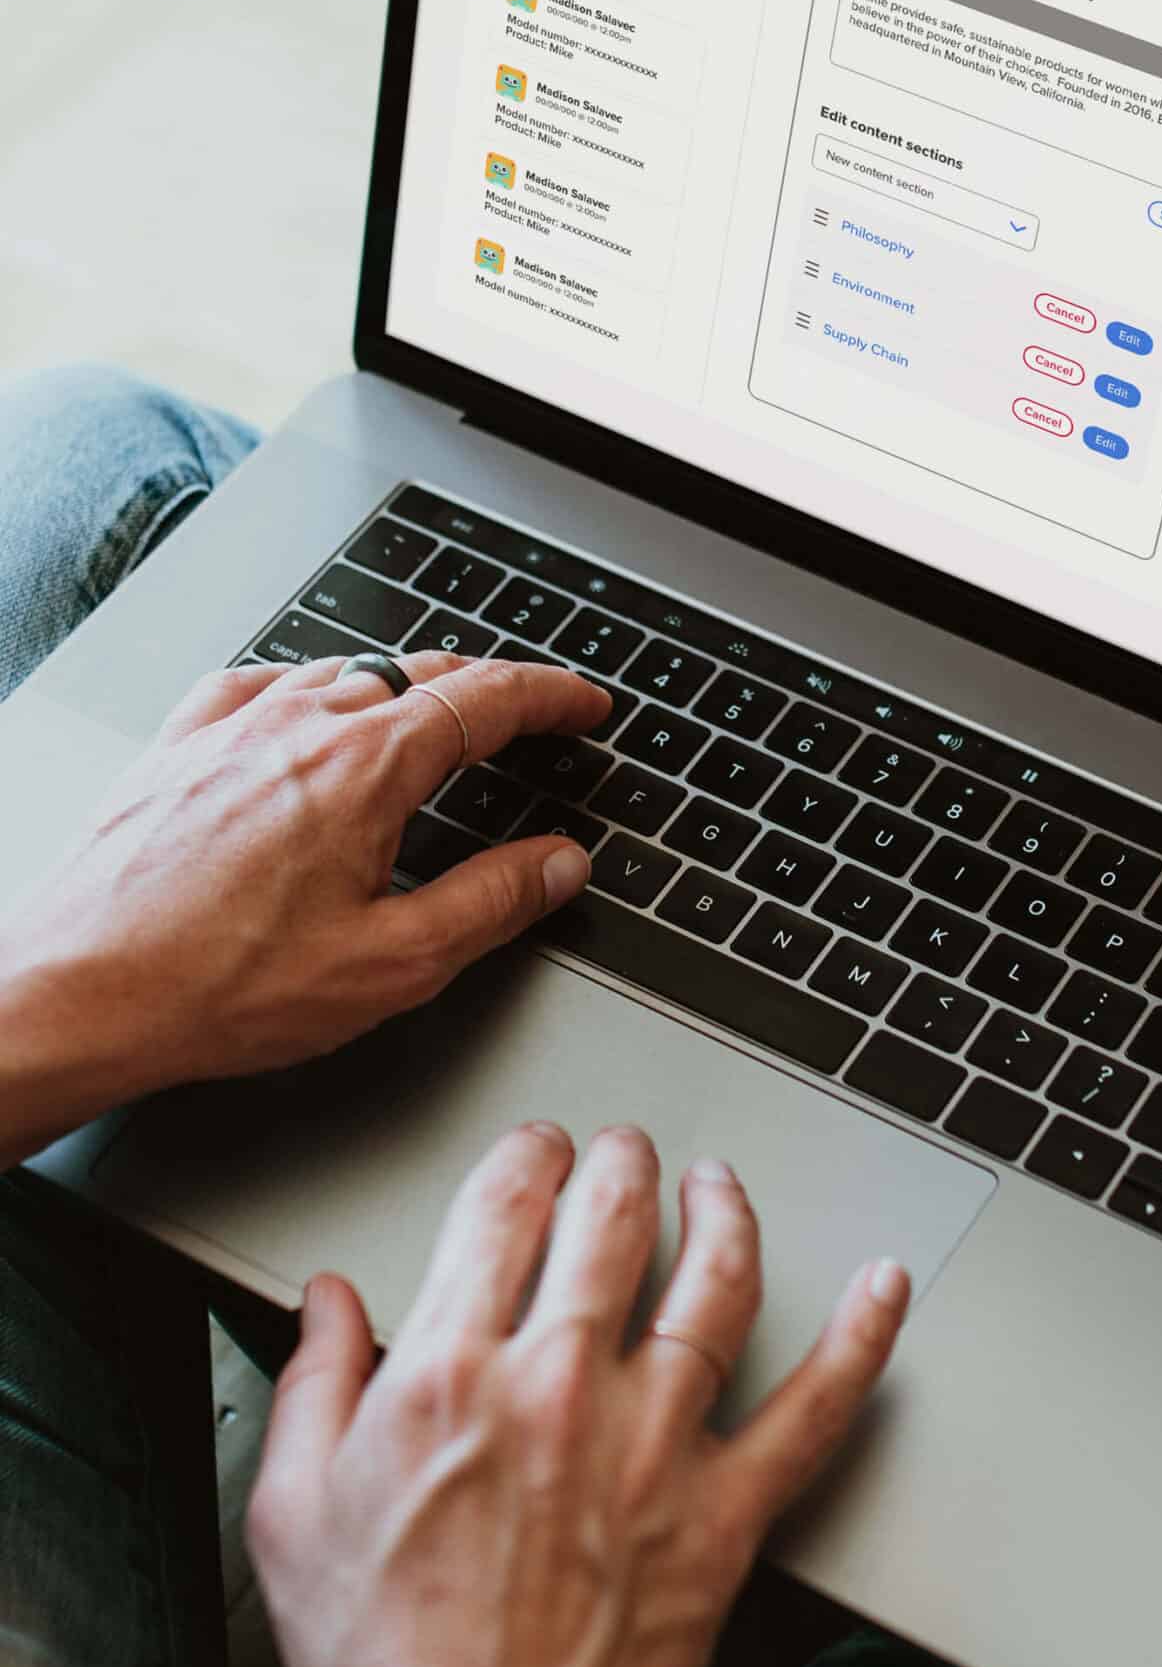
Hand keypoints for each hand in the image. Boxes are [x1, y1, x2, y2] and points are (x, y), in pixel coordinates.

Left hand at [0, 650, 607, 1160]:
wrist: (73, 994)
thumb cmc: (213, 987)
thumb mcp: (389, 964)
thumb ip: (490, 903)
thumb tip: (557, 864)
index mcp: (366, 766)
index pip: (488, 698)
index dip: (551, 696)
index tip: (583, 705)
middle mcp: (300, 722)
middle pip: (422, 673)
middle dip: (488, 690)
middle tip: (527, 718)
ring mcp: (231, 725)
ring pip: (343, 673)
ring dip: (403, 688)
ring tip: (429, 720)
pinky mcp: (177, 745)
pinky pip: (260, 684)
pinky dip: (310, 690)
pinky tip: (307, 716)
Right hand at [249, 1123, 910, 1666]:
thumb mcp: (290, 1517)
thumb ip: (311, 1386)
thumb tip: (330, 1301)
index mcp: (449, 1375)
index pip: (503, 1208)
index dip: (526, 1157)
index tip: (535, 1151)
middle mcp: (561, 1389)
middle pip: (611, 1218)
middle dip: (619, 1161)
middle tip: (623, 1150)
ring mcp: (653, 1448)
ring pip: (714, 1282)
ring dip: (722, 1212)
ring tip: (717, 1184)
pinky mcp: (723, 1515)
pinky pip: (815, 1408)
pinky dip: (862, 1337)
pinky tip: (884, 1285)